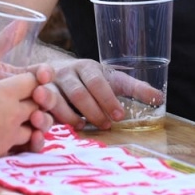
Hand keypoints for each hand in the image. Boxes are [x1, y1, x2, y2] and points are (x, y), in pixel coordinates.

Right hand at [0, 60, 52, 165]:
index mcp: (6, 91)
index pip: (32, 81)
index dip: (33, 80)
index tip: (26, 81)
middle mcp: (15, 111)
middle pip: (39, 104)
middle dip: (37, 102)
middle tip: (27, 102)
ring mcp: (12, 132)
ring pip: (38, 127)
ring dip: (35, 124)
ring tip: (26, 122)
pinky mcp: (6, 150)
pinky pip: (25, 146)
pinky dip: (25, 143)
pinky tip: (17, 141)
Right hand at [32, 58, 161, 130]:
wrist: (53, 74)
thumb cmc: (88, 81)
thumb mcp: (111, 80)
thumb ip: (133, 88)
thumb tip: (160, 98)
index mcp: (87, 67)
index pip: (98, 81)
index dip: (108, 99)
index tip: (119, 116)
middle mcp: (66, 72)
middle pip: (78, 92)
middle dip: (93, 111)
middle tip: (106, 126)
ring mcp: (48, 84)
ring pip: (56, 99)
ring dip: (70, 116)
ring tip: (83, 127)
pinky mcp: (34, 96)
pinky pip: (40, 107)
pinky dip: (50, 119)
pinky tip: (60, 128)